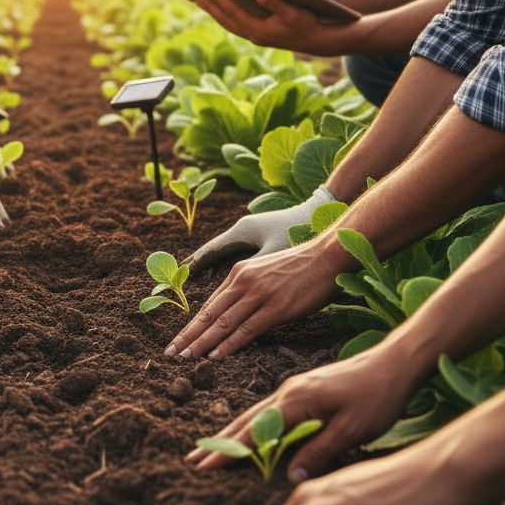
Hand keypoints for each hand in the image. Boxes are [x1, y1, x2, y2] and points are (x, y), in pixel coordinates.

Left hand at [165, 240, 341, 359]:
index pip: (210, 304)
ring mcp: (259, 294)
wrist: (328, 255)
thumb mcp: (266, 273)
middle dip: (188, 335)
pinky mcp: (276, 307)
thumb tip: (234, 315)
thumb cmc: (301, 267)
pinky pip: (247, 329)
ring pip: (223, 323)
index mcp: (239, 273)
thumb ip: (248, 290)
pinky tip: (216, 355)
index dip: (192, 324)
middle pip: (210, 314)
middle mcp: (243, 282)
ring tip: (186, 358)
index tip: (177, 340)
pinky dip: (229, 344)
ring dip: (202, 343)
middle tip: (170, 353)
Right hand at [185, 185, 335, 275]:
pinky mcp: (261, 236)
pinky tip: (224, 276)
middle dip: (199, 264)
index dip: (196, 266)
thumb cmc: (301, 233)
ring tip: (197, 278)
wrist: (322, 213)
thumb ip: (252, 272)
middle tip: (182, 276)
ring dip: (210, 266)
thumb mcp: (276, 254)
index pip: (211, 252)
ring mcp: (251, 232)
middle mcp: (242, 230)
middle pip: (213, 252)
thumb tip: (232, 291)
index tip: (181, 277)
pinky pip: (234, 253)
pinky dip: (225, 264)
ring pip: (223, 253)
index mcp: (242, 232)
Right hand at [187, 348, 418, 479]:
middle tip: (194, 459)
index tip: (204, 465)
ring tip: (210, 446)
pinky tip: (246, 431)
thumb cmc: (378, 398)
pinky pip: (268, 409)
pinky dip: (250, 422)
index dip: (229, 450)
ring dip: (230, 431)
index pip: (255, 431)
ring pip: (254, 413)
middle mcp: (288, 391)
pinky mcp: (303, 389)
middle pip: (246, 420)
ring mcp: (294, 388)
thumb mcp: (353, 430)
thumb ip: (319, 451)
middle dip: (219, 440)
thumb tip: (288, 475)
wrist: (394, 364)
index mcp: (296, 401)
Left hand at [195, 0, 354, 56]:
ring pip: (228, 23)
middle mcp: (254, 36)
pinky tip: (216, 5)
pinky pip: (234, 24)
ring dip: (214, 11)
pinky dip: (224, 14)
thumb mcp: (294, 12)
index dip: (220, 0)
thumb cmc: (307, 22)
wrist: (317, 40)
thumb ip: (276, 3)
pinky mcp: (256, 34)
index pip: (234, 13)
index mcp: (260, 31)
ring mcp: (254, 36)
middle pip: (226, 19)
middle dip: (211, 5)